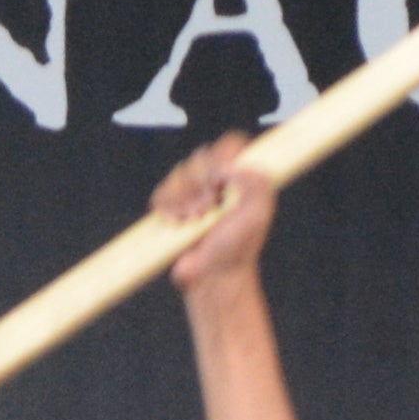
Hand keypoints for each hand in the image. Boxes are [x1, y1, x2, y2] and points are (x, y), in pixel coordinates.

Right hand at [149, 130, 279, 292]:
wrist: (213, 275)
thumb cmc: (238, 249)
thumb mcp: (257, 214)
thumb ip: (256, 184)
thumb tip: (233, 166)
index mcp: (240, 176)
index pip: (230, 144)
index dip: (221, 156)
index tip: (220, 179)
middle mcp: (217, 180)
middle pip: (200, 157)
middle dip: (201, 185)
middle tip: (209, 209)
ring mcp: (193, 192)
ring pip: (179, 174)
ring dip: (184, 200)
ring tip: (194, 221)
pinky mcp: (172, 207)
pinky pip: (161, 193)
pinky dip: (166, 208)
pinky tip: (176, 223)